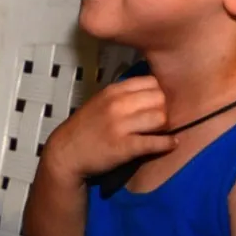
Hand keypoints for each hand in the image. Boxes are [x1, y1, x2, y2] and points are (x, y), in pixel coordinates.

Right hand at [44, 75, 174, 178]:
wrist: (65, 153)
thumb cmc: (85, 129)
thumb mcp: (99, 102)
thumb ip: (123, 96)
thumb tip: (154, 94)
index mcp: (112, 91)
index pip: (151, 82)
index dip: (157, 94)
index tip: (154, 105)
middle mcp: (116, 105)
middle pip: (160, 98)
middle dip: (163, 110)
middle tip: (158, 121)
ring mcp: (120, 126)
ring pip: (161, 118)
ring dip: (165, 127)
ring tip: (160, 133)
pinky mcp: (124, 147)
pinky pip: (156, 142)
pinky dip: (167, 144)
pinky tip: (170, 144)